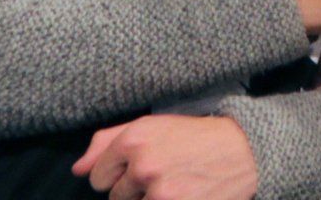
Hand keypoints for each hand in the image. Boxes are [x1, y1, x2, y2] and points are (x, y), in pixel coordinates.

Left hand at [72, 115, 256, 199]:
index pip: (97, 177)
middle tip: (164, 175)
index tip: (141, 169)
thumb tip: (77, 170)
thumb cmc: (193, 138)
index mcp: (133, 138)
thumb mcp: (152, 127)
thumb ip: (107, 143)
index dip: (118, 176)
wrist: (242, 152)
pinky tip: (181, 195)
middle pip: (114, 198)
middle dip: (134, 192)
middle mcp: (143, 164)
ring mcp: (159, 191)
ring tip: (174, 186)